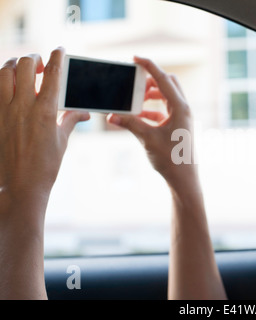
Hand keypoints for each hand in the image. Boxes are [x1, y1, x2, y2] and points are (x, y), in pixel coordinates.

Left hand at [0, 48, 89, 199]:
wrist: (18, 187)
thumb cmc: (44, 167)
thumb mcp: (62, 142)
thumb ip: (71, 120)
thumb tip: (85, 113)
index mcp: (45, 111)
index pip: (53, 74)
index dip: (57, 57)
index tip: (59, 50)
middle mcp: (22, 106)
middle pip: (24, 65)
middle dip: (34, 58)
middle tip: (40, 64)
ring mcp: (3, 111)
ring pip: (3, 72)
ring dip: (13, 65)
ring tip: (20, 70)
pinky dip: (0, 82)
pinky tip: (7, 86)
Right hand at [107, 57, 195, 186]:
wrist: (184, 179)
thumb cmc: (171, 159)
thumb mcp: (147, 139)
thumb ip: (130, 124)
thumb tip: (111, 115)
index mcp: (180, 107)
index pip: (163, 79)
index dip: (149, 66)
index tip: (135, 58)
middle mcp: (184, 109)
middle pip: (169, 83)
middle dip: (151, 81)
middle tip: (133, 84)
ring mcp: (183, 118)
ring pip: (167, 97)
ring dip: (151, 96)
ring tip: (134, 101)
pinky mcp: (179, 126)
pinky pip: (164, 111)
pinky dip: (152, 110)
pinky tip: (138, 117)